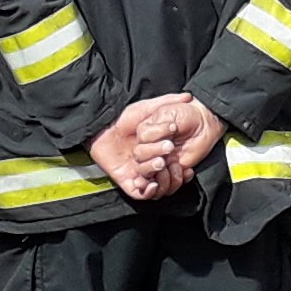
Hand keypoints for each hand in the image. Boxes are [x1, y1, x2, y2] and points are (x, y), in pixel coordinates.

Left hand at [94, 93, 221, 198]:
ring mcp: (138, 174)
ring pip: (156, 188)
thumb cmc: (123, 117)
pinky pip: (140, 194)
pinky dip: (148, 192)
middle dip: (171, 172)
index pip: (174, 167)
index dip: (182, 169)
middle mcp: (149, 165)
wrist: (101, 126)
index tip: (188, 167)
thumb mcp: (147, 109)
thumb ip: (167, 102)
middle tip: (169, 157)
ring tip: (159, 164)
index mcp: (157, 153)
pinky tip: (151, 183)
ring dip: (161, 181)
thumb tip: (188, 97)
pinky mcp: (126, 181)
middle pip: (167, 179)